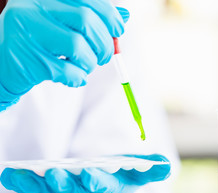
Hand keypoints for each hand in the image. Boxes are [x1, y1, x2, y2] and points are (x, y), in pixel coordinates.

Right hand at [0, 0, 129, 109]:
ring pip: (78, 47)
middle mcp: (31, 8)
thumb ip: (92, 18)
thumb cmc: (39, 42)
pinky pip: (67, 71)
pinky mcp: (27, 59)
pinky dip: (77, 78)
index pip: (88, 0)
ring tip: (85, 66)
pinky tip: (73, 77)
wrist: (3, 65)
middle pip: (86, 21)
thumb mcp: (64, 24)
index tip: (118, 30)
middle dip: (104, 43)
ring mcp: (27, 33)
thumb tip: (125, 16)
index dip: (109, 16)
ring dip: (90, 62)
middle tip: (105, 56)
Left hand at [0, 154, 170, 192]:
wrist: (106, 190)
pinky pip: (38, 188)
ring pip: (52, 192)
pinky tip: (10, 173)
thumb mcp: (139, 172)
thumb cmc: (123, 178)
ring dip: (36, 184)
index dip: (97, 182)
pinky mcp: (54, 191)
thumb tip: (165, 166)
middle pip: (75, 192)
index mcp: (111, 190)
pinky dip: (24, 182)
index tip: (89, 174)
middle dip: (64, 185)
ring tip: (19, 174)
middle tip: (54, 174)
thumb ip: (152, 169)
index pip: (104, 188)